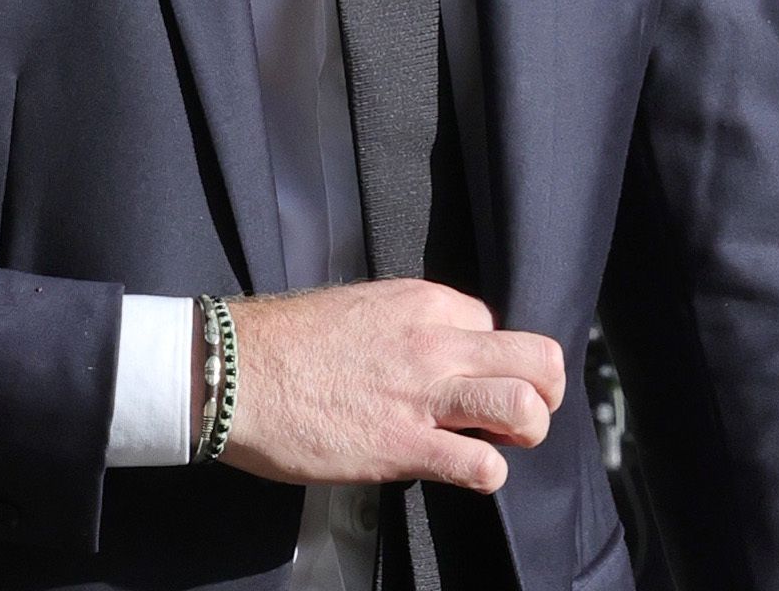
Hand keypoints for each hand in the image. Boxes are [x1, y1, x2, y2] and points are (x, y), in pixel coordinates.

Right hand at [218, 280, 565, 492]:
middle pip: (536, 357)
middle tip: (528, 408)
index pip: (494, 326)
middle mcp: (436, 342)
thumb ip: (409, 325)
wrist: (234, 373)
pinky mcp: (403, 446)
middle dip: (544, 387)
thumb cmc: (283, 343)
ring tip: (508, 441)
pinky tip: (473, 473)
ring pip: (525, 405)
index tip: (475, 377)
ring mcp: (424, 395)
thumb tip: (433, 351)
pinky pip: (480, 464)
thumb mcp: (362, 307)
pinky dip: (489, 474)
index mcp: (425, 303)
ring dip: (530, 428)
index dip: (490, 357)